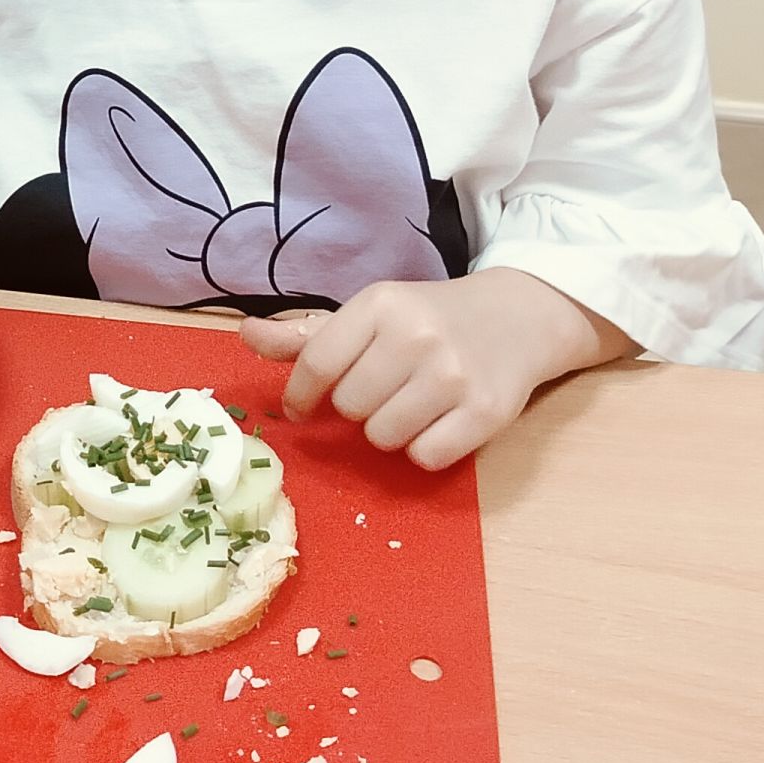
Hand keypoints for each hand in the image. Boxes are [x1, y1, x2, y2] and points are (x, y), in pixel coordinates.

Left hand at [241, 268, 629, 469]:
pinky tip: (439, 423)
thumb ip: (306, 334)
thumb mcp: (370, 315)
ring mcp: (453, 375)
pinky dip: (425, 449)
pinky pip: (424, 457)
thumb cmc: (430, 320)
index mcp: (380, 304)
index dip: (299, 396)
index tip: (300, 408)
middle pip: (348, 407)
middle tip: (383, 390)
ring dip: (389, 431)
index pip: (316, 365)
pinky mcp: (485, 412)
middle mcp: (416, 336)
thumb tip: (245, 334)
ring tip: (411, 405)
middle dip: (357, 407)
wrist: (518, 318)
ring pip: (382, 437)